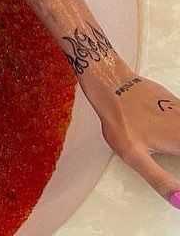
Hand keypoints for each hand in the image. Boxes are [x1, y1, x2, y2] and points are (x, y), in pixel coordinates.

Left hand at [82, 72, 179, 209]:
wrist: (110, 82)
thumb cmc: (119, 117)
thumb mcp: (134, 155)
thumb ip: (159, 180)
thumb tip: (179, 202)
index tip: (175, 172)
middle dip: (178, 153)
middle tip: (169, 154)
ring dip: (177, 143)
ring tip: (168, 148)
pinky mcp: (176, 102)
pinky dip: (176, 128)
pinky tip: (168, 134)